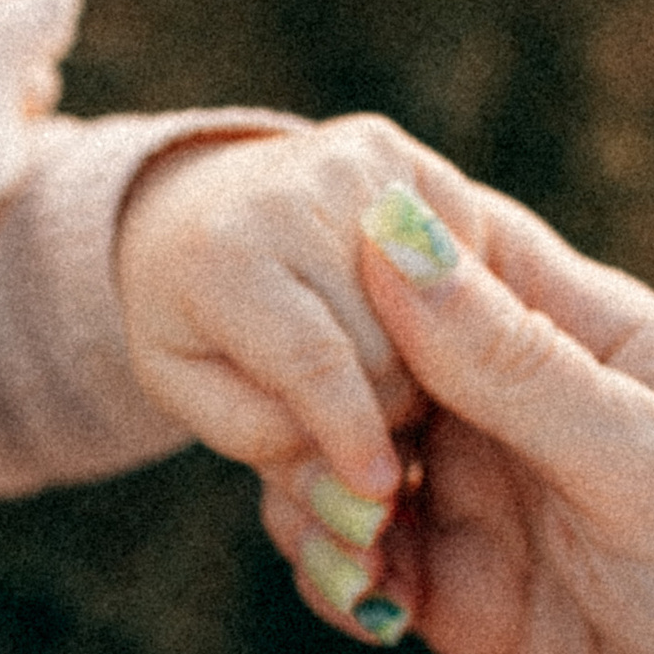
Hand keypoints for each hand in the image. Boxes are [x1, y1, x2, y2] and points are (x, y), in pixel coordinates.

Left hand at [116, 115, 490, 510]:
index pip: (311, 360)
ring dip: (414, 359)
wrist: (196, 208)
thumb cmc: (198, 321)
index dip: (350, 432)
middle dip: (378, 401)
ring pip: (435, 312)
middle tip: (352, 412)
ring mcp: (351, 161)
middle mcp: (290, 190)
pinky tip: (394, 308)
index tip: (379, 490)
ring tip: (368, 364)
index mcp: (222, 258)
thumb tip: (361, 502)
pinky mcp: (397, 151)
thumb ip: (269, 445)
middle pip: (386, 346)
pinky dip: (438, 302)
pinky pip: (456, 258)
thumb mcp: (197, 394)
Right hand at [265, 187, 653, 653]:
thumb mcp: (642, 468)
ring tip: (355, 558)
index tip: (303, 321)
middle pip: (371, 363)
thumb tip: (391, 233)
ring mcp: (500, 511)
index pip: (446, 249)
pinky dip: (338, 582)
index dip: (356, 267)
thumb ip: (512, 365)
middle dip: (320, 408)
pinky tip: (369, 611)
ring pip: (348, 469)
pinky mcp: (475, 608)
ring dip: (318, 502)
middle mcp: (532, 414)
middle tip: (338, 476)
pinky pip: (365, 568)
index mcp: (589, 340)